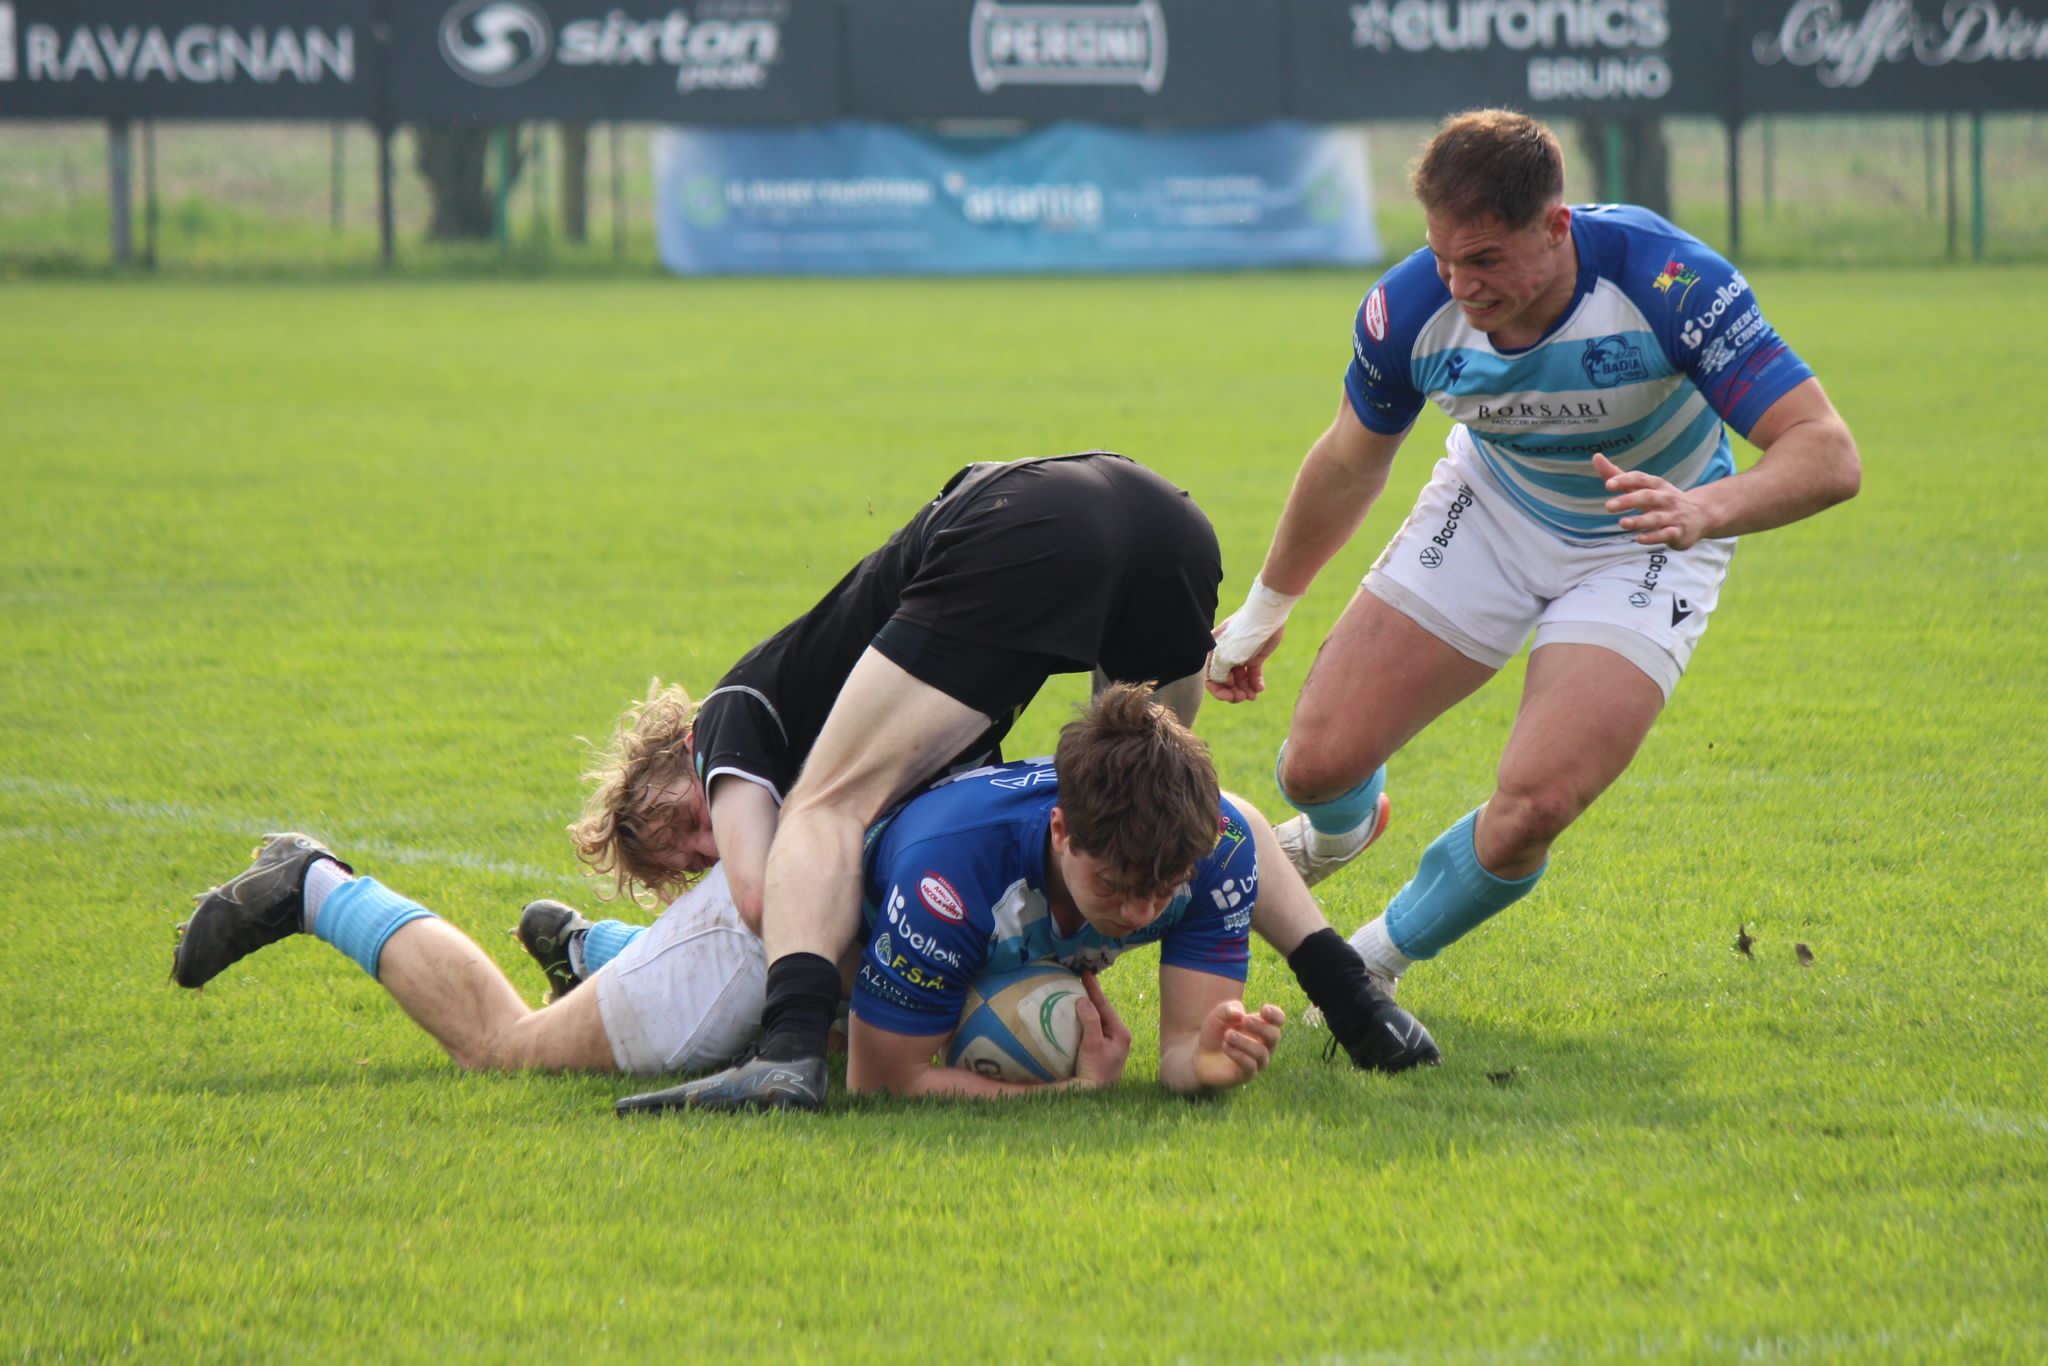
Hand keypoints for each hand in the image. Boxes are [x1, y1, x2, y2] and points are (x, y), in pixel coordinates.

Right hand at [1071, 971, 1132, 1089]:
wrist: (1095, 1097)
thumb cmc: (1095, 1073)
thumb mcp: (1092, 1046)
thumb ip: (1090, 1022)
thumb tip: (1083, 1000)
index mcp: (1120, 1033)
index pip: (1105, 1005)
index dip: (1094, 988)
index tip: (1085, 972)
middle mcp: (1117, 1037)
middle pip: (1101, 1010)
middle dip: (1091, 995)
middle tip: (1079, 979)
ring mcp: (1109, 1045)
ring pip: (1096, 1020)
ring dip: (1087, 1008)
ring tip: (1075, 993)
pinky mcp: (1101, 1052)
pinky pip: (1091, 1029)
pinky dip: (1083, 1020)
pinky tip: (1072, 1017)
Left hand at [1192, 1000, 1285, 1090]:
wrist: (1200, 1056)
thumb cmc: (1214, 1033)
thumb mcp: (1218, 1015)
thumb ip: (1228, 1009)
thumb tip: (1240, 1014)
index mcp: (1261, 1026)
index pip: (1278, 1020)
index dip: (1275, 1015)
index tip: (1263, 1009)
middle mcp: (1264, 1044)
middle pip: (1274, 1036)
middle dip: (1260, 1026)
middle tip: (1244, 1021)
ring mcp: (1257, 1061)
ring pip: (1261, 1052)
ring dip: (1244, 1041)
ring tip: (1227, 1035)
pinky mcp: (1247, 1075)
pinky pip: (1250, 1066)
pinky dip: (1238, 1054)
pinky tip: (1226, 1047)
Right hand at [1205, 618, 1285, 702]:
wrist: (1266, 617)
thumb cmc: (1242, 634)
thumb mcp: (1225, 657)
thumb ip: (1218, 673)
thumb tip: (1219, 685)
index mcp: (1214, 653)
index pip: (1210, 677)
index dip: (1218, 690)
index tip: (1229, 696)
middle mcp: (1225, 655)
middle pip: (1225, 680)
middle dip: (1233, 692)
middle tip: (1243, 697)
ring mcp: (1240, 655)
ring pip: (1240, 679)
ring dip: (1245, 690)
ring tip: (1253, 696)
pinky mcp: (1255, 656)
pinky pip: (1253, 674)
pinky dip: (1255, 683)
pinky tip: (1259, 688)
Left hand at [1594, 452, 1713, 549]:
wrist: (1702, 514)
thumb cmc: (1663, 499)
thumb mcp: (1643, 486)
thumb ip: (1618, 475)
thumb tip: (1596, 457)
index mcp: (1656, 485)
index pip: (1640, 479)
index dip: (1625, 480)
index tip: (1608, 484)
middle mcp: (1666, 498)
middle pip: (1647, 497)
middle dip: (1628, 500)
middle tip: (1608, 506)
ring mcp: (1673, 516)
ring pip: (1656, 518)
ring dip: (1639, 520)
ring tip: (1622, 523)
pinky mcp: (1678, 532)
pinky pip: (1666, 535)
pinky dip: (1653, 537)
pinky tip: (1638, 538)